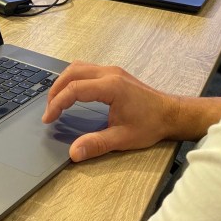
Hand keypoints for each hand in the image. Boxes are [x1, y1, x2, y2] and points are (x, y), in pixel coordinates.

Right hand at [43, 62, 178, 161]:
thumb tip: (73, 152)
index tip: (48, 119)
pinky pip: (87, 69)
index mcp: (111, 87)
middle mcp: (109, 73)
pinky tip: (72, 94)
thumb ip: (97, 144)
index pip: (75, 89)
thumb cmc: (150, 124)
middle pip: (72, 73)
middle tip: (49, 111)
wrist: (171, 113)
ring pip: (78, 67)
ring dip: (63, 82)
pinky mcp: (114, 73)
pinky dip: (73, 79)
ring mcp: (112, 71)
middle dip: (56, 91)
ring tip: (56, 102)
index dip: (57, 103)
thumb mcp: (123, 138)